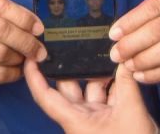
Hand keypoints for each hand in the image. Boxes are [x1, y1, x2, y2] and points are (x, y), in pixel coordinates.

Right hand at [0, 0, 45, 83]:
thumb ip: (10, 13)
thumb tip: (37, 28)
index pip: (0, 6)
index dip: (23, 18)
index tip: (39, 29)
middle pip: (0, 31)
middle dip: (25, 41)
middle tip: (39, 50)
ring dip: (19, 58)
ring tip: (26, 58)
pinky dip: (12, 74)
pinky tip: (18, 70)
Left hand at [23, 60, 156, 133]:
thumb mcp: (131, 111)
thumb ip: (126, 82)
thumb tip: (123, 57)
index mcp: (74, 120)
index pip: (45, 96)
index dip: (33, 77)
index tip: (29, 57)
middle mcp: (79, 117)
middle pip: (68, 86)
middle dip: (72, 64)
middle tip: (74, 39)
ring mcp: (93, 118)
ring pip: (89, 88)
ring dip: (97, 71)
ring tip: (102, 48)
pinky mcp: (107, 119)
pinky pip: (104, 95)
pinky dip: (111, 82)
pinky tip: (118, 65)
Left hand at [108, 0, 159, 83]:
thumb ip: (141, 20)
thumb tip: (117, 35)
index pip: (153, 7)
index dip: (131, 21)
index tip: (114, 34)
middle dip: (135, 43)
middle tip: (117, 54)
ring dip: (146, 59)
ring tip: (128, 66)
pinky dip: (157, 73)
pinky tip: (141, 76)